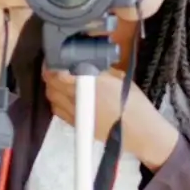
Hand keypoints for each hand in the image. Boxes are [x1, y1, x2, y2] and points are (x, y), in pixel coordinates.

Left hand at [42, 67, 179, 170]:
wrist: (140, 132)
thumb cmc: (134, 103)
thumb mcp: (119, 78)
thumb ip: (99, 70)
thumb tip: (85, 63)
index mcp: (91, 84)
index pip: (59, 75)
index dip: (52, 66)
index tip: (53, 58)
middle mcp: (79, 99)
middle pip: (51, 85)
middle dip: (49, 75)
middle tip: (54, 67)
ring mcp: (75, 114)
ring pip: (52, 98)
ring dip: (51, 88)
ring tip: (58, 81)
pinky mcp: (77, 125)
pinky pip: (58, 110)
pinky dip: (56, 101)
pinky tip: (63, 97)